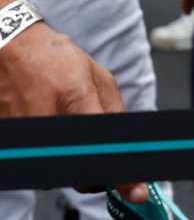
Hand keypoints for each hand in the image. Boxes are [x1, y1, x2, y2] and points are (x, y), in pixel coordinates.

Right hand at [0, 20, 147, 201]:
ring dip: (70, 161)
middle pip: (78, 169)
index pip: (102, 146)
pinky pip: (37, 162)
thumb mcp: (96, 76)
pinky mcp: (10, 141)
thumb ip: (114, 111)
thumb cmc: (55, 60)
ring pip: (56, 170)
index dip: (121, 173)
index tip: (136, 189)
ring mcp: (24, 133)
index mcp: (74, 97)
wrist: (11, 50)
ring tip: (67, 128)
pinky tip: (49, 127)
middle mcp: (46, 119)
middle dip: (97, 172)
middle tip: (104, 160)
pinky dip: (49, 154)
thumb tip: (129, 144)